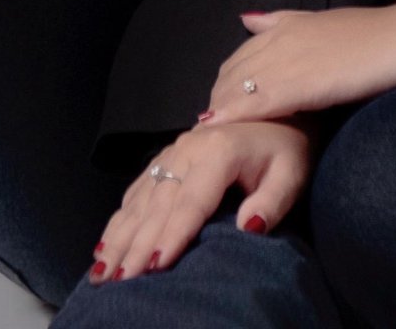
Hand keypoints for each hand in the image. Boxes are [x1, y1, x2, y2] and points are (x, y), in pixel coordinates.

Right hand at [88, 117, 312, 284]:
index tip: (155, 267)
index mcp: (219, 150)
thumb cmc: (288, 150)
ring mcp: (174, 150)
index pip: (191, 202)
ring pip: (140, 199)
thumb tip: (247, 227)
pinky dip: (119, 221)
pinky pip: (137, 191)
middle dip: (137, 246)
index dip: (173, 235)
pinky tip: (105, 247)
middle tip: (120, 283)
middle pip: (158, 205)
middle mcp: (189, 147)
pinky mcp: (167, 157)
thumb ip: (273, 200)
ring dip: (120, 237)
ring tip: (103, 273)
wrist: (281, 112)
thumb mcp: (293, 173)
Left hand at [206, 2, 395, 121]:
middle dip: (217, 105)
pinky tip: (219, 130)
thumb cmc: (376, 35)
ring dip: (220, 114)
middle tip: (213, 138)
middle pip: (230, 76)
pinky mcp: (305, 81)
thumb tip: (248, 17)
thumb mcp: (323, 20)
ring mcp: (291, 59)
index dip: (224, 89)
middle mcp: (282, 39)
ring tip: (206, 143)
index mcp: (287, 27)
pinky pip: (260, 100)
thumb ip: (284, 21)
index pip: (237, 61)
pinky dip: (236, 116)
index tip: (219, 115)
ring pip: (239, 89)